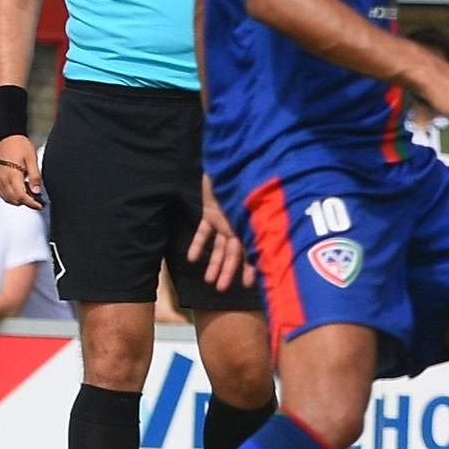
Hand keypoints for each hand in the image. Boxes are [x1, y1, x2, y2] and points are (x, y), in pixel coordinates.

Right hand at [0, 134, 40, 208]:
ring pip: (7, 197)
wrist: (7, 137)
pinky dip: (11, 195)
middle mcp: (4, 179)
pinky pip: (3, 191)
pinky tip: (21, 190)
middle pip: (13, 199)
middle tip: (37, 201)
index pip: (21, 196)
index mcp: (13, 175)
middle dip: (25, 203)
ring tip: (30, 196)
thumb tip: (37, 190)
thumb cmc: (20, 145)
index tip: (39, 205)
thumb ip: (35, 176)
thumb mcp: (32, 159)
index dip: (31, 203)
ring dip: (18, 200)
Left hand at [188, 174, 255, 290]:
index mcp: (250, 223)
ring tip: (208, 280)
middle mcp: (238, 224)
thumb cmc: (242, 177)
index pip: (251, 249)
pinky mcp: (210, 212)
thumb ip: (250, 219)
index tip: (248, 284)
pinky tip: (191, 258)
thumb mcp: (246, 200)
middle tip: (221, 289)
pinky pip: (204, 231)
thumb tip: (257, 243)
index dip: (249, 267)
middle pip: (233, 252)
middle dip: (228, 271)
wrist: (227, 159)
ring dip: (214, 262)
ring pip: (219, 246)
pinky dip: (197, 243)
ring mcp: (224, 219)